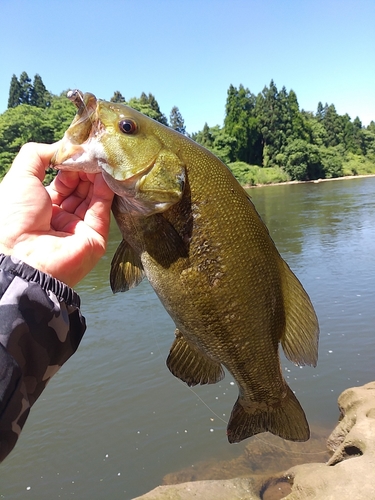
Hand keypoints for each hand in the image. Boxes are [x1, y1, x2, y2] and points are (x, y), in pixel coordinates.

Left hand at [0, 142, 113, 286]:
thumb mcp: (20, 176)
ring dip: (97, 177)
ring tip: (101, 158)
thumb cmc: (13, 216)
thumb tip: (64, 146)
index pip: (63, 181)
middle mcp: (61, 217)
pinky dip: (105, 191)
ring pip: (93, 197)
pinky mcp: (95, 237)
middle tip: (92, 152)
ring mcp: (78, 228)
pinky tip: (106, 174)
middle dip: (85, 169)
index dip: (70, 165)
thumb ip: (39, 155)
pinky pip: (101, 210)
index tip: (78, 148)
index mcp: (41, 206)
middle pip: (80, 188)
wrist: (22, 256)